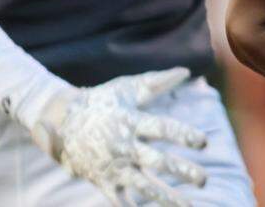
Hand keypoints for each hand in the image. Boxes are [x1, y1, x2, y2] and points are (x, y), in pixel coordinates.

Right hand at [30, 68, 207, 206]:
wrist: (60, 121)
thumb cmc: (102, 102)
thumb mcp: (127, 88)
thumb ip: (157, 81)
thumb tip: (186, 71)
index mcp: (132, 121)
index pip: (163, 129)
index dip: (183, 136)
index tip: (204, 143)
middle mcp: (124, 146)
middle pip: (157, 162)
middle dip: (182, 171)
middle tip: (204, 180)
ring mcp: (113, 166)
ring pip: (142, 186)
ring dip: (166, 197)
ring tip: (188, 206)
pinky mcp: (103, 181)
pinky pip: (119, 200)